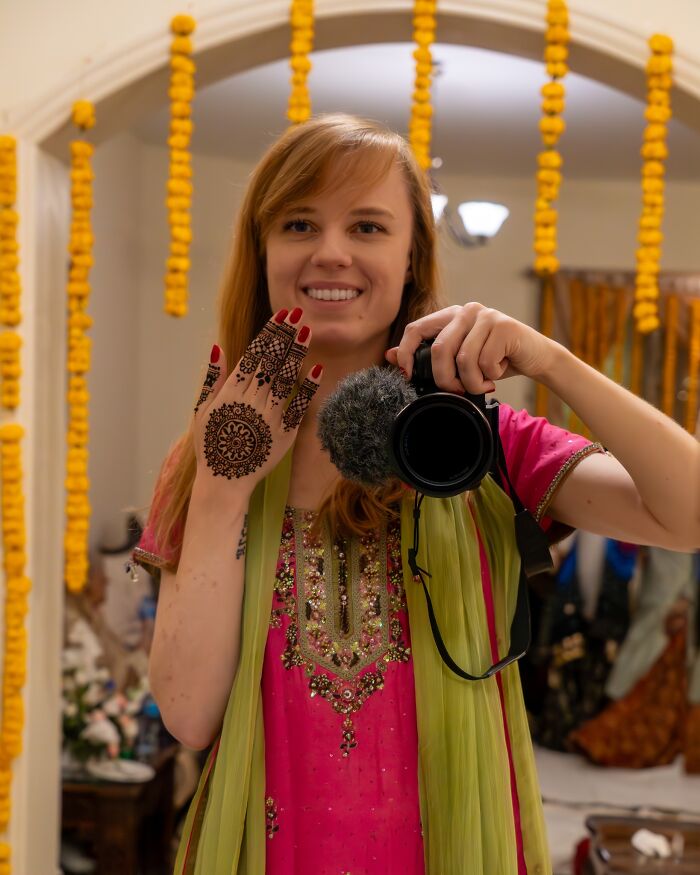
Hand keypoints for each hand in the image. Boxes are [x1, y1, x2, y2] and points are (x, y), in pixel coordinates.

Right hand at [192, 308, 321, 494]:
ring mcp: (268, 417)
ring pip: (285, 378)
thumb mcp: (202, 411)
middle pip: (271, 361)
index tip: (282, 315)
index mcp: (230, 392)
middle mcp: (250, 400)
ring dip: (296, 353)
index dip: (270, 333)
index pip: (254, 354)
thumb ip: (212, 379)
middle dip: (286, 335)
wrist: (224, 483)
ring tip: (307, 331)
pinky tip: (317, 370)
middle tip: (299, 313)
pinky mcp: (283, 434)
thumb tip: (218, 348)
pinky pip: (298, 408)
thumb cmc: (210, 446)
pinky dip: (307, 389)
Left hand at [385, 302, 556, 393]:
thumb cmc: (494, 359)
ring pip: (464, 360)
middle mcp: (466, 310)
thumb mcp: (460, 359)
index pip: (415, 329)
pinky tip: (498, 372)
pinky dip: (490, 376)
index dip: (406, 353)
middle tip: (457, 391)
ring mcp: (485, 315)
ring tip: (482, 384)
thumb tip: (390, 355)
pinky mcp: (504, 326)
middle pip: (439, 349)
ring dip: (472, 382)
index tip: (408, 376)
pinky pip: (485, 362)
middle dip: (445, 379)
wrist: (535, 357)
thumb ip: (428, 355)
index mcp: (450, 315)